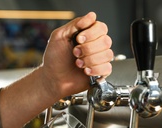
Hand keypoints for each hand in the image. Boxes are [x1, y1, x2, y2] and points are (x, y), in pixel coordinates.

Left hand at [0, 12, 112, 127]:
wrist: (53, 79)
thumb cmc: (54, 58)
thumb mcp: (59, 36)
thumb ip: (75, 24)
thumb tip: (92, 16)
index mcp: (87, 34)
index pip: (101, 28)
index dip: (91, 33)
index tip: (78, 39)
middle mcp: (95, 45)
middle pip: (106, 41)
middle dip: (88, 48)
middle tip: (75, 53)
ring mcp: (99, 59)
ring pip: (108, 54)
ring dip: (90, 60)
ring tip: (78, 64)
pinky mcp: (101, 72)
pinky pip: (107, 68)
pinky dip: (95, 70)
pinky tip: (85, 71)